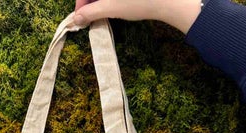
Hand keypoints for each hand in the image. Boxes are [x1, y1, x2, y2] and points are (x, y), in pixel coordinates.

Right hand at [74, 0, 202, 33]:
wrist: (168, 0)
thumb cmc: (139, 2)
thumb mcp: (111, 8)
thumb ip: (91, 12)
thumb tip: (77, 18)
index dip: (81, 3)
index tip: (80, 16)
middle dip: (90, 2)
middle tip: (89, 17)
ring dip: (99, 0)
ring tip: (102, 13)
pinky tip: (113, 5)